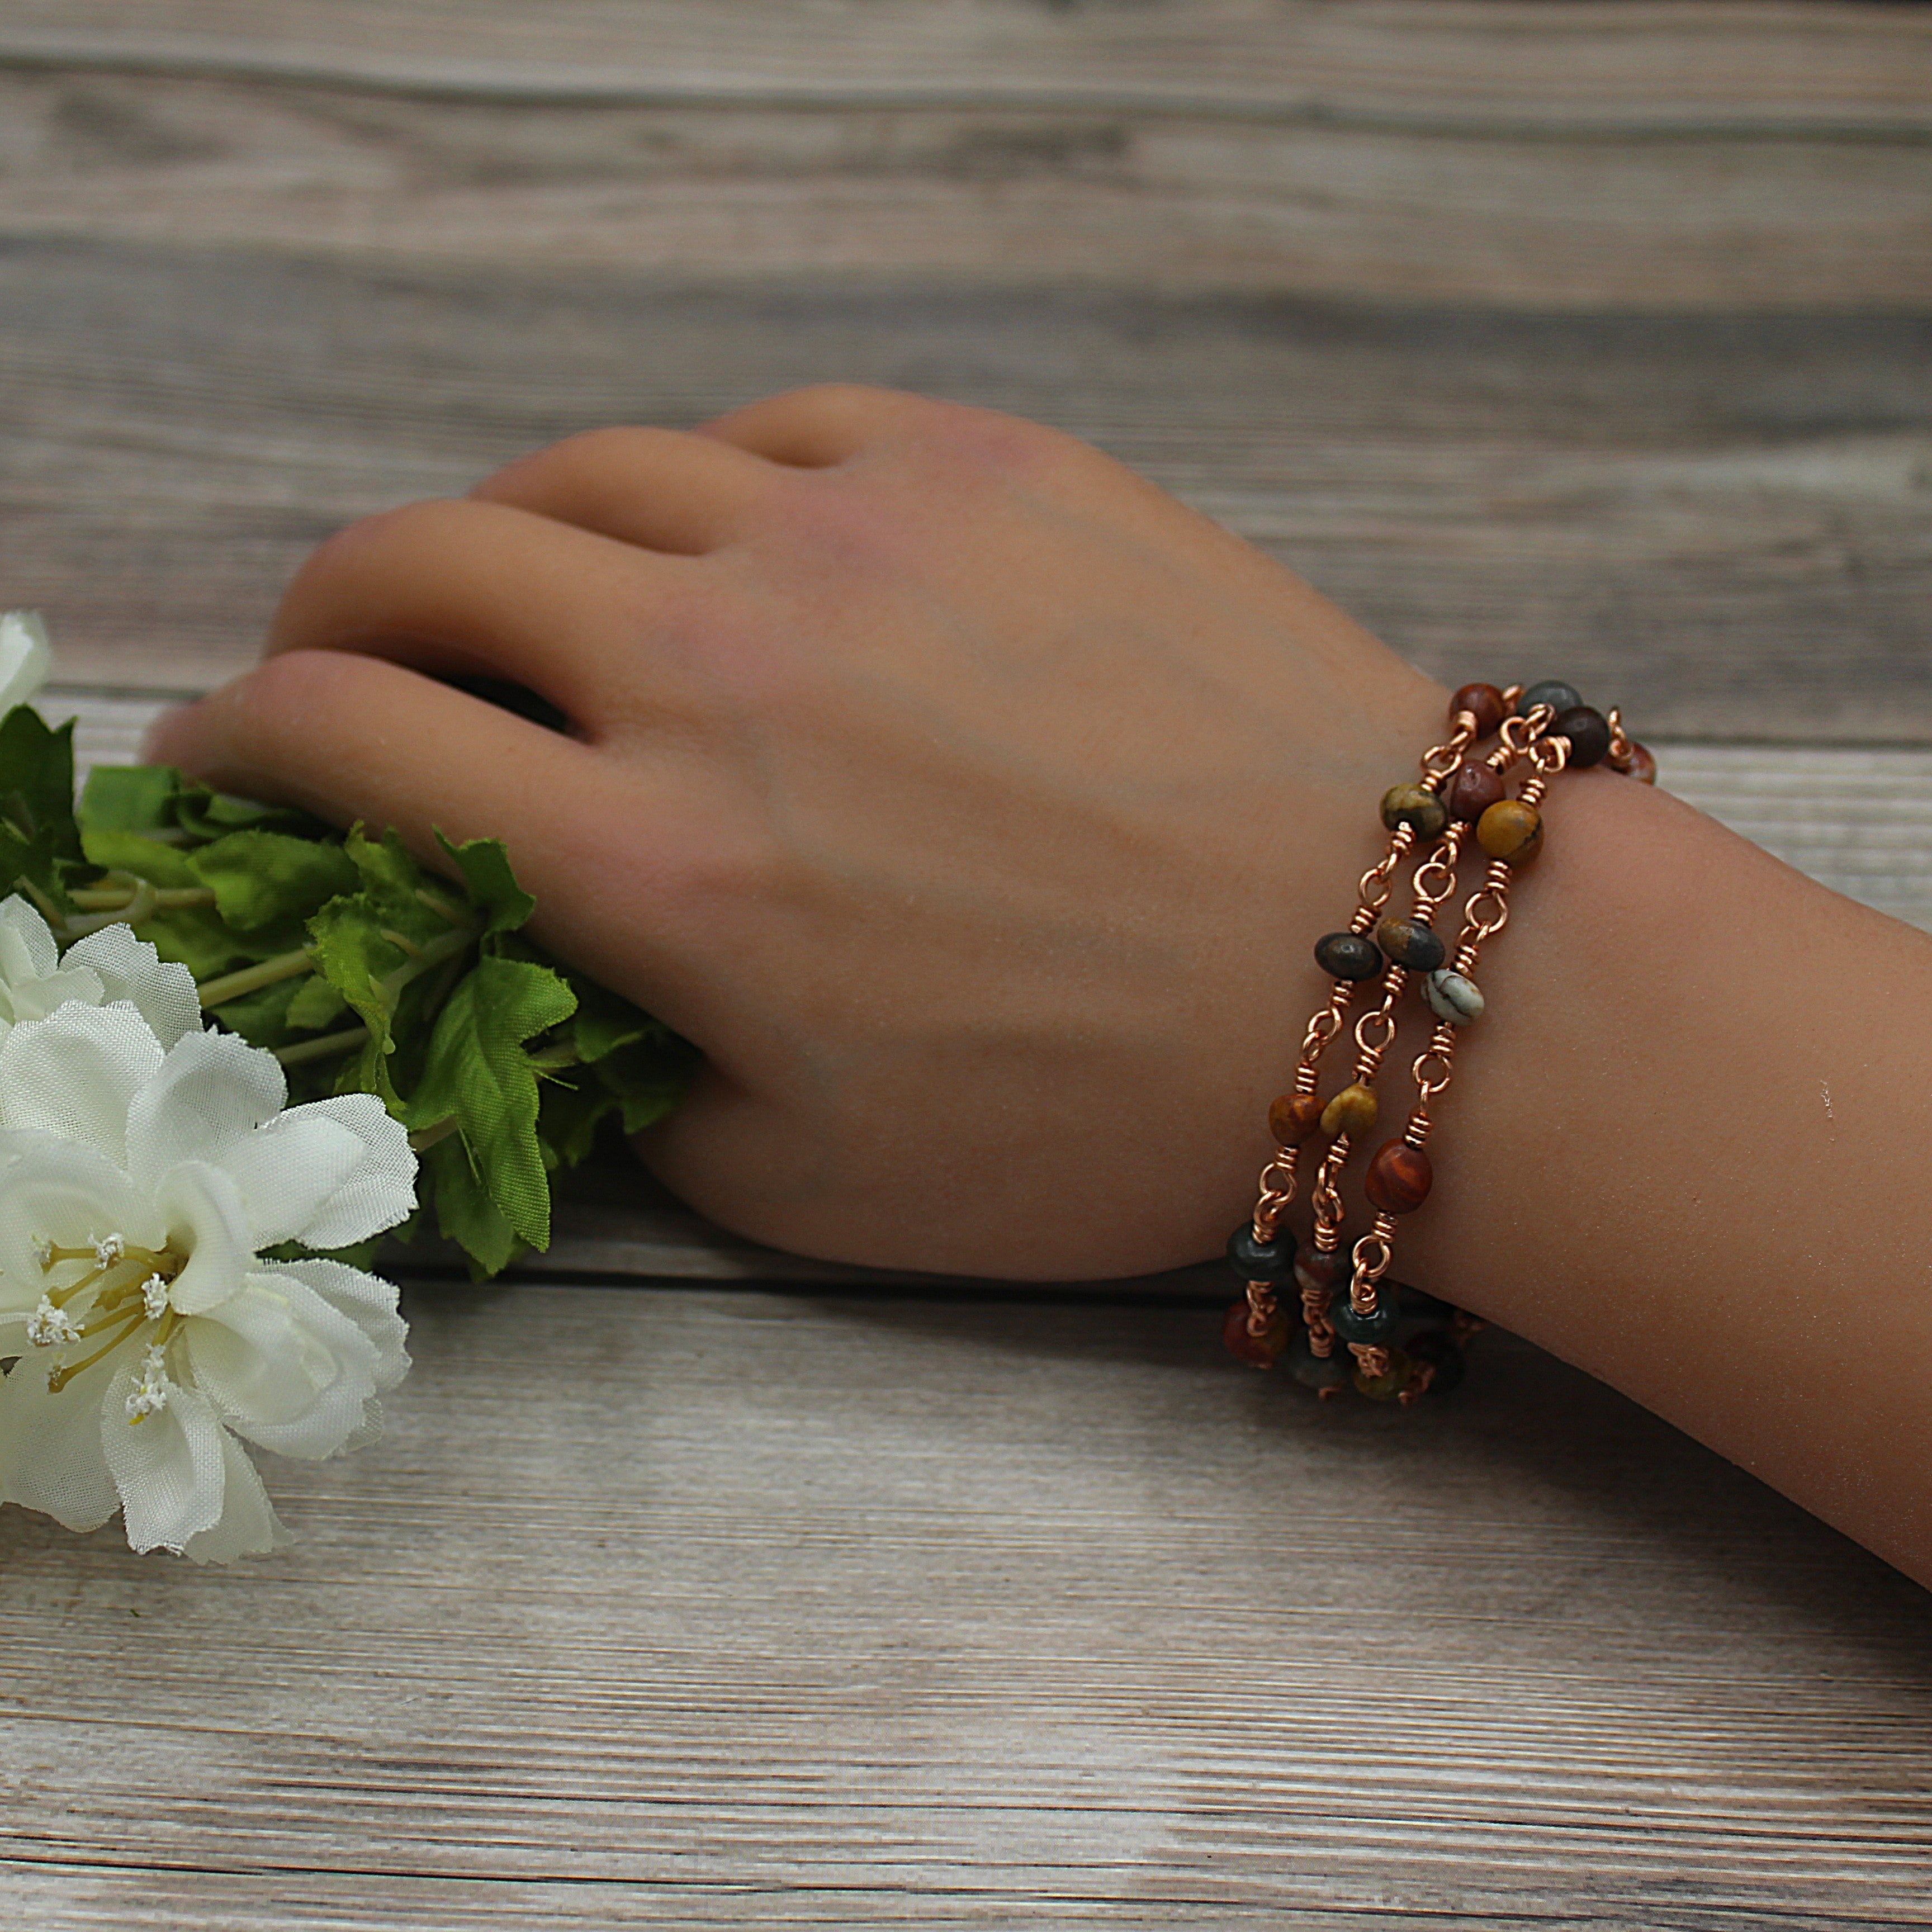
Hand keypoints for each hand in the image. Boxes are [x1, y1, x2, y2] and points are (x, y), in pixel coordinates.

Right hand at [148, 384, 1446, 1275]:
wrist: (1379, 968)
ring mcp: (851, 528)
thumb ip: (625, 1084)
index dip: (233, 745)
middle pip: (415, 561)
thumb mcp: (816, 1189)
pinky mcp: (979, 457)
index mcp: (656, 864)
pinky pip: (763, 427)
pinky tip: (730, 550)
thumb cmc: (1108, 1119)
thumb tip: (538, 982)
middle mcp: (716, 662)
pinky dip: (699, 485)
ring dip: (506, 542)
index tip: (218, 764)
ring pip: (579, 472)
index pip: (339, 739)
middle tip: (340, 664)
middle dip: (329, 615)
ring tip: (534, 611)